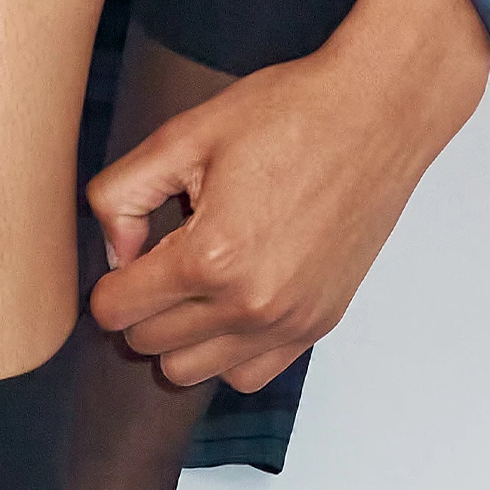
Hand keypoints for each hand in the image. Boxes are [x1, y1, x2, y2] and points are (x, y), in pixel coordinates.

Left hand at [88, 0, 489, 392]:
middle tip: (162, 261)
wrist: (379, 112)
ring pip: (190, 372)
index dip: (109, 283)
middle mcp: (249, 304)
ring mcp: (286, 323)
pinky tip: (232, 306)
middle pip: (147, 345)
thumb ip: (121, 196)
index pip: (115, 310)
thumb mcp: (182, 135)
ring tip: (197, 287)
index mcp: (209, 256)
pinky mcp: (315, 326)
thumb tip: (113, 258)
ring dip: (179, 337)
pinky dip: (227, 352)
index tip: (129, 256)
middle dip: (142, 306)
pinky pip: (245, 376)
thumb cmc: (288, 114)